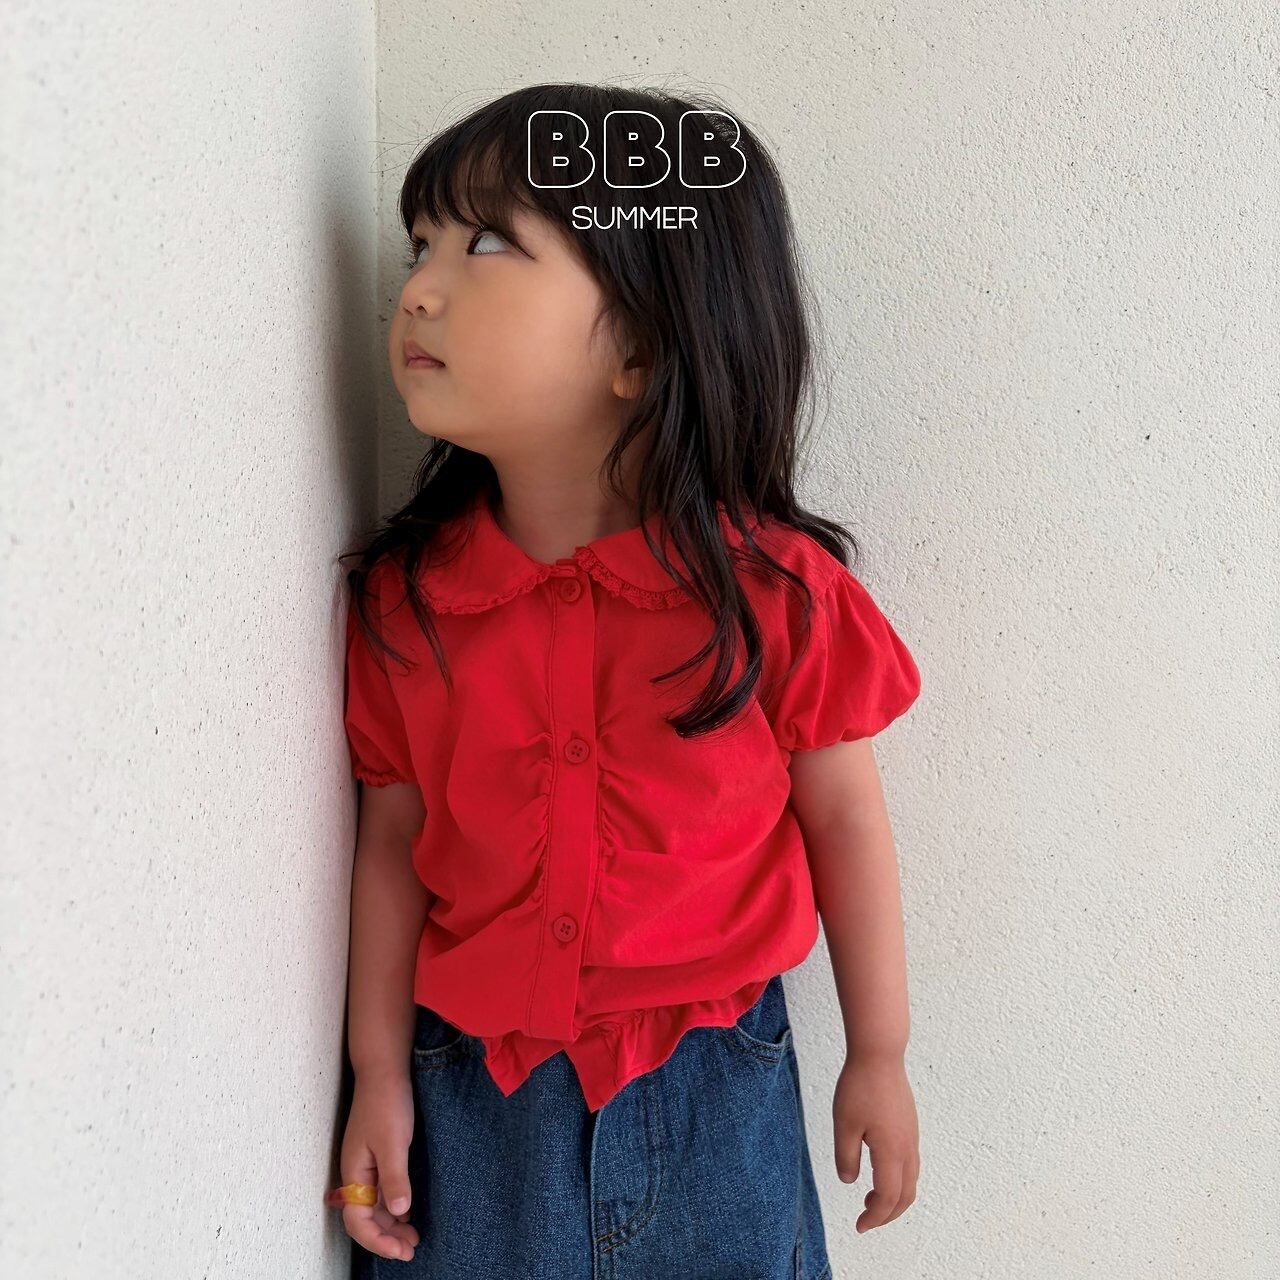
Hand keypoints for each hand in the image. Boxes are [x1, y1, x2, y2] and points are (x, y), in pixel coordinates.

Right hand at [339, 1068, 420, 1261]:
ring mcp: (366, 1166)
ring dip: (391, 1225)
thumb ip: (394, 1178)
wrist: (385, 1071)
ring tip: (413, 1238)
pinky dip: (393, 1207)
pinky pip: (380, 1192)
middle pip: (365, 1218)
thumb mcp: (393, 1142)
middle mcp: (357, 1174)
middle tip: (412, 1250)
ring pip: (374, 1207)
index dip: (378, 1240)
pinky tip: (408, 1213)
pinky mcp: (378, 1156)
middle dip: (386, 1238)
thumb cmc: (387, 1103)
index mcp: (354, 1173)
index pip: (358, 1221)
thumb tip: (397, 1213)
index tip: (401, 1251)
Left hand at [832, 1052, 918, 1232]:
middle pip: (906, 1196)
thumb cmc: (859, 1087)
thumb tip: (850, 1181)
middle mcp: (908, 1148)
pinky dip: (898, 1180)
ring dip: (894, 1198)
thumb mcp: (844, 1125)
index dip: (874, 1217)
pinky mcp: (910, 1126)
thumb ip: (846, 1157)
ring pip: (911, 1181)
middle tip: (866, 1220)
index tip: (859, 1226)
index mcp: (892, 1152)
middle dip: (888, 1215)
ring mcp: (911, 1137)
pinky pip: (910, 1164)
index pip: (888, 1198)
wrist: (880, 1055)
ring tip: (870, 1199)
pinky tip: (878, 1171)